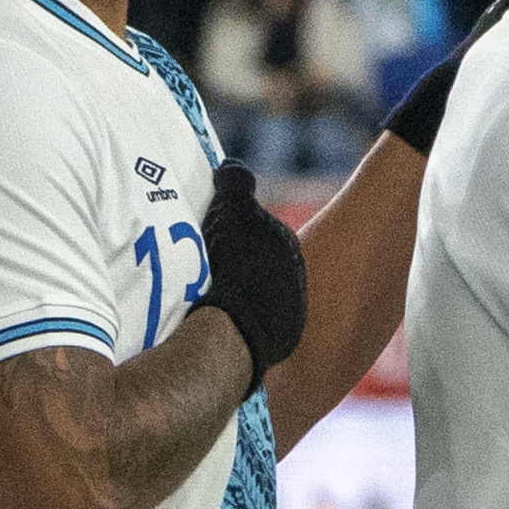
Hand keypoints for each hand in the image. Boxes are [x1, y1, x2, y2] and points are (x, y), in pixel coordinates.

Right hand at [192, 163, 306, 385]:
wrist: (240, 331)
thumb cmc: (235, 268)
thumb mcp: (231, 213)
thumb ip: (235, 184)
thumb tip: (232, 166)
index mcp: (285, 244)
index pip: (260, 230)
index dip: (235, 232)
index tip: (214, 238)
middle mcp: (296, 276)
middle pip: (263, 264)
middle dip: (242, 264)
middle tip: (212, 270)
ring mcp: (292, 311)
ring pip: (263, 295)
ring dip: (244, 294)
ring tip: (214, 299)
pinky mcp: (281, 342)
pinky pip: (259, 324)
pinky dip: (244, 321)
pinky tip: (224, 324)